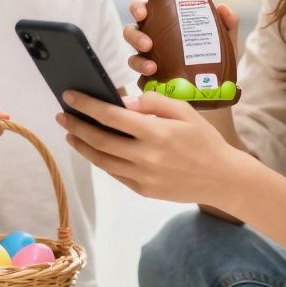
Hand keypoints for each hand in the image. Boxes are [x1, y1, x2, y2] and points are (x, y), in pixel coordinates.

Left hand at [56, 90, 252, 205]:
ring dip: (82, 146)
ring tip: (70, 134)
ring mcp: (143, 177)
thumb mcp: (184, 110)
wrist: (223, 178)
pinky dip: (100, 160)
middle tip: (62, 115)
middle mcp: (146, 156)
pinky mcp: (143, 190)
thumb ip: (153, 102)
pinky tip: (93, 150)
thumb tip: (123, 103)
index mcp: (156, 132)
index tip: (70, 96)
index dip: (87, 105)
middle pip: (100, 140)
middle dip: (76, 126)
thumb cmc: (204, 140)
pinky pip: (115, 173)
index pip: (111, 116)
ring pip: (102, 160)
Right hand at [125, 0, 239, 77]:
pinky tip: (153, 80)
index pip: (144, 9)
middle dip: (134, 36)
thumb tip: (222, 8)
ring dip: (138, 60)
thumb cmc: (216, 57)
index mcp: (164, 22)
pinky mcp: (150, 81)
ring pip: (132, 56)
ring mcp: (149, 61)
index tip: (143, 12)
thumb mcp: (224, 40)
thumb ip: (228, 23)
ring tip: (152, 67)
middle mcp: (152, 39)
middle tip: (147, 43)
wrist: (217, 89)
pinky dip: (143, 79)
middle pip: (131, 31)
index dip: (137, 8)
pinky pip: (139, 79)